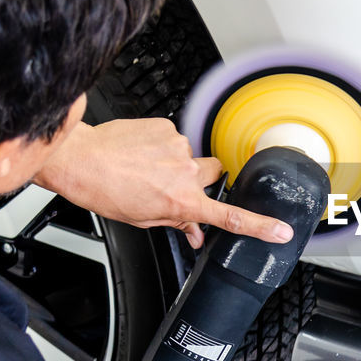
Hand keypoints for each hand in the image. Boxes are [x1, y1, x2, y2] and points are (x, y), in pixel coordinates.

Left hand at [35, 118, 292, 247]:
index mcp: (182, 203)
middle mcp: (186, 174)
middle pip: (214, 174)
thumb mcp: (142, 219)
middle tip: (174, 184)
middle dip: (201, 180)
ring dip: (175, 162)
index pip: (231, 218)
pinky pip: (172, 138)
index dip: (261, 227)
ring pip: (190, 156)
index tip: (281, 231)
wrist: (79, 158)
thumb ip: (175, 223)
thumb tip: (193, 233)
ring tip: (145, 167)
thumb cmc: (104, 190)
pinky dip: (160, 146)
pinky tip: (139, 152)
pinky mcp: (166, 127)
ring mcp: (178, 147)